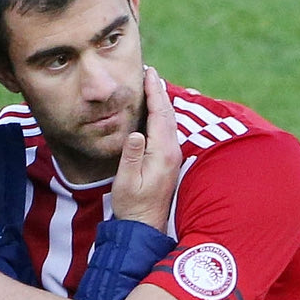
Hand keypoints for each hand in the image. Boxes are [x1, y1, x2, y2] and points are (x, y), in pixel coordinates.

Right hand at [110, 67, 179, 230]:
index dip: (154, 92)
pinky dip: (162, 115)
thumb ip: (131, 157)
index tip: (149, 73)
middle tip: (150, 72)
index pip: (160, 115)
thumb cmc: (132, 206)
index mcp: (162, 153)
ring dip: (162, 102)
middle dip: (159, 91)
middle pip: (168, 114)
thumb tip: (136, 134)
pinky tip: (157, 112)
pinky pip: (168, 130)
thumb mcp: (126, 182)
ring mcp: (173, 157)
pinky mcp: (169, 162)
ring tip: (153, 86)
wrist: (145, 227)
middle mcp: (172, 152)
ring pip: (170, 122)